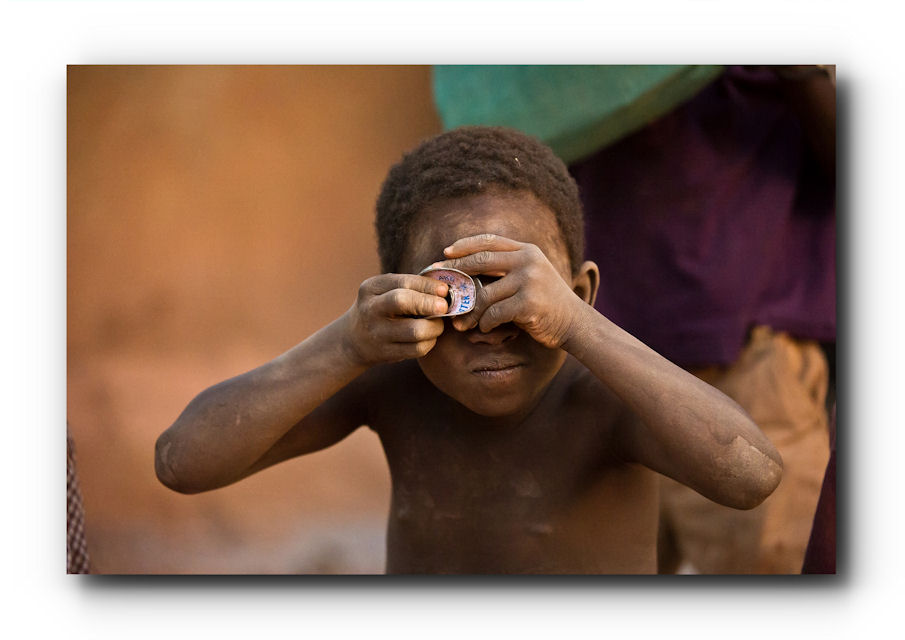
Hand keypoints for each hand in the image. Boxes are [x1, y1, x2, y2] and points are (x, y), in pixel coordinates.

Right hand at [343, 274, 448, 365]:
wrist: (354, 339)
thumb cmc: (382, 308)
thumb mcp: (385, 291)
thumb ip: (410, 286)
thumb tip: (444, 289)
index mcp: (371, 288)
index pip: (402, 281)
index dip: (427, 285)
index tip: (444, 290)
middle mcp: (370, 309)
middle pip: (402, 301)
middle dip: (429, 303)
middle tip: (445, 307)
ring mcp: (377, 333)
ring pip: (415, 330)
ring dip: (434, 327)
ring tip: (438, 324)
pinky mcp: (385, 353)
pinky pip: (416, 349)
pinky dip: (429, 342)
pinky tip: (429, 337)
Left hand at [432, 234, 588, 348]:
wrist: (574, 323)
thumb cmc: (546, 302)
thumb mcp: (531, 275)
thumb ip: (507, 266)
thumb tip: (466, 266)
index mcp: (527, 251)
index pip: (490, 240)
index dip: (465, 245)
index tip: (445, 253)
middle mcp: (528, 261)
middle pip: (482, 261)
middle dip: (457, 272)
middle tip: (442, 283)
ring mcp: (529, 281)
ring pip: (485, 294)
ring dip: (471, 310)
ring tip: (463, 322)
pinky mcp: (528, 303)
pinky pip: (494, 313)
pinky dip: (485, 323)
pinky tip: (485, 328)